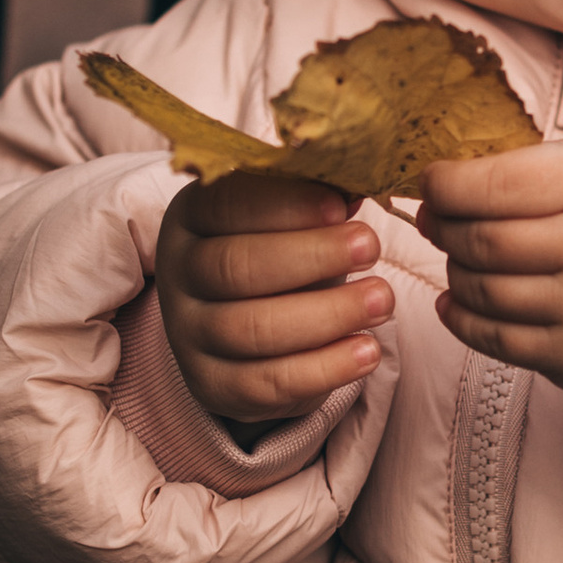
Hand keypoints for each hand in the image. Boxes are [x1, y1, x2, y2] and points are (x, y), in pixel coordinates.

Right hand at [155, 170, 393, 424]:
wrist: (244, 328)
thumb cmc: (275, 252)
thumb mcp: (285, 216)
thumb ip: (313, 195)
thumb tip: (360, 177)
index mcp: (191, 216)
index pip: (225, 204)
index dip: (284, 205)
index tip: (341, 206)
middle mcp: (179, 274)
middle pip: (236, 267)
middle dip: (311, 257)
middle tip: (370, 248)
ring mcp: (189, 334)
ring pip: (252, 330)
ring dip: (326, 315)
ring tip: (383, 300)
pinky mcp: (212, 385)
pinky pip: (264, 384)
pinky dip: (322, 370)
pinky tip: (367, 351)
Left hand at [420, 139, 562, 395]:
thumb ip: (533, 165)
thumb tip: (441, 188)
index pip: (493, 186)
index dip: (445, 185)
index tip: (432, 181)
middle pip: (481, 242)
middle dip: (444, 227)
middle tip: (438, 218)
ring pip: (482, 294)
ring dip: (455, 271)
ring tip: (462, 255)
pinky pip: (499, 344)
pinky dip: (465, 319)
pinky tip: (460, 299)